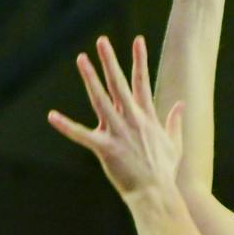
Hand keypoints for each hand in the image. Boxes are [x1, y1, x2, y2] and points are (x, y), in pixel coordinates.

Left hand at [49, 35, 181, 201]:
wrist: (157, 194)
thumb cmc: (165, 172)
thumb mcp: (174, 144)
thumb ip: (174, 123)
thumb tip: (180, 105)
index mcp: (146, 117)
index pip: (142, 82)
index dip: (139, 60)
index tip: (137, 40)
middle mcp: (132, 120)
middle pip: (119, 84)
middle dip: (110, 61)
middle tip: (102, 41)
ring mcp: (119, 133)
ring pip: (101, 100)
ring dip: (90, 79)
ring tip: (81, 59)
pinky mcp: (106, 149)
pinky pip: (82, 135)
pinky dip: (66, 126)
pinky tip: (52, 116)